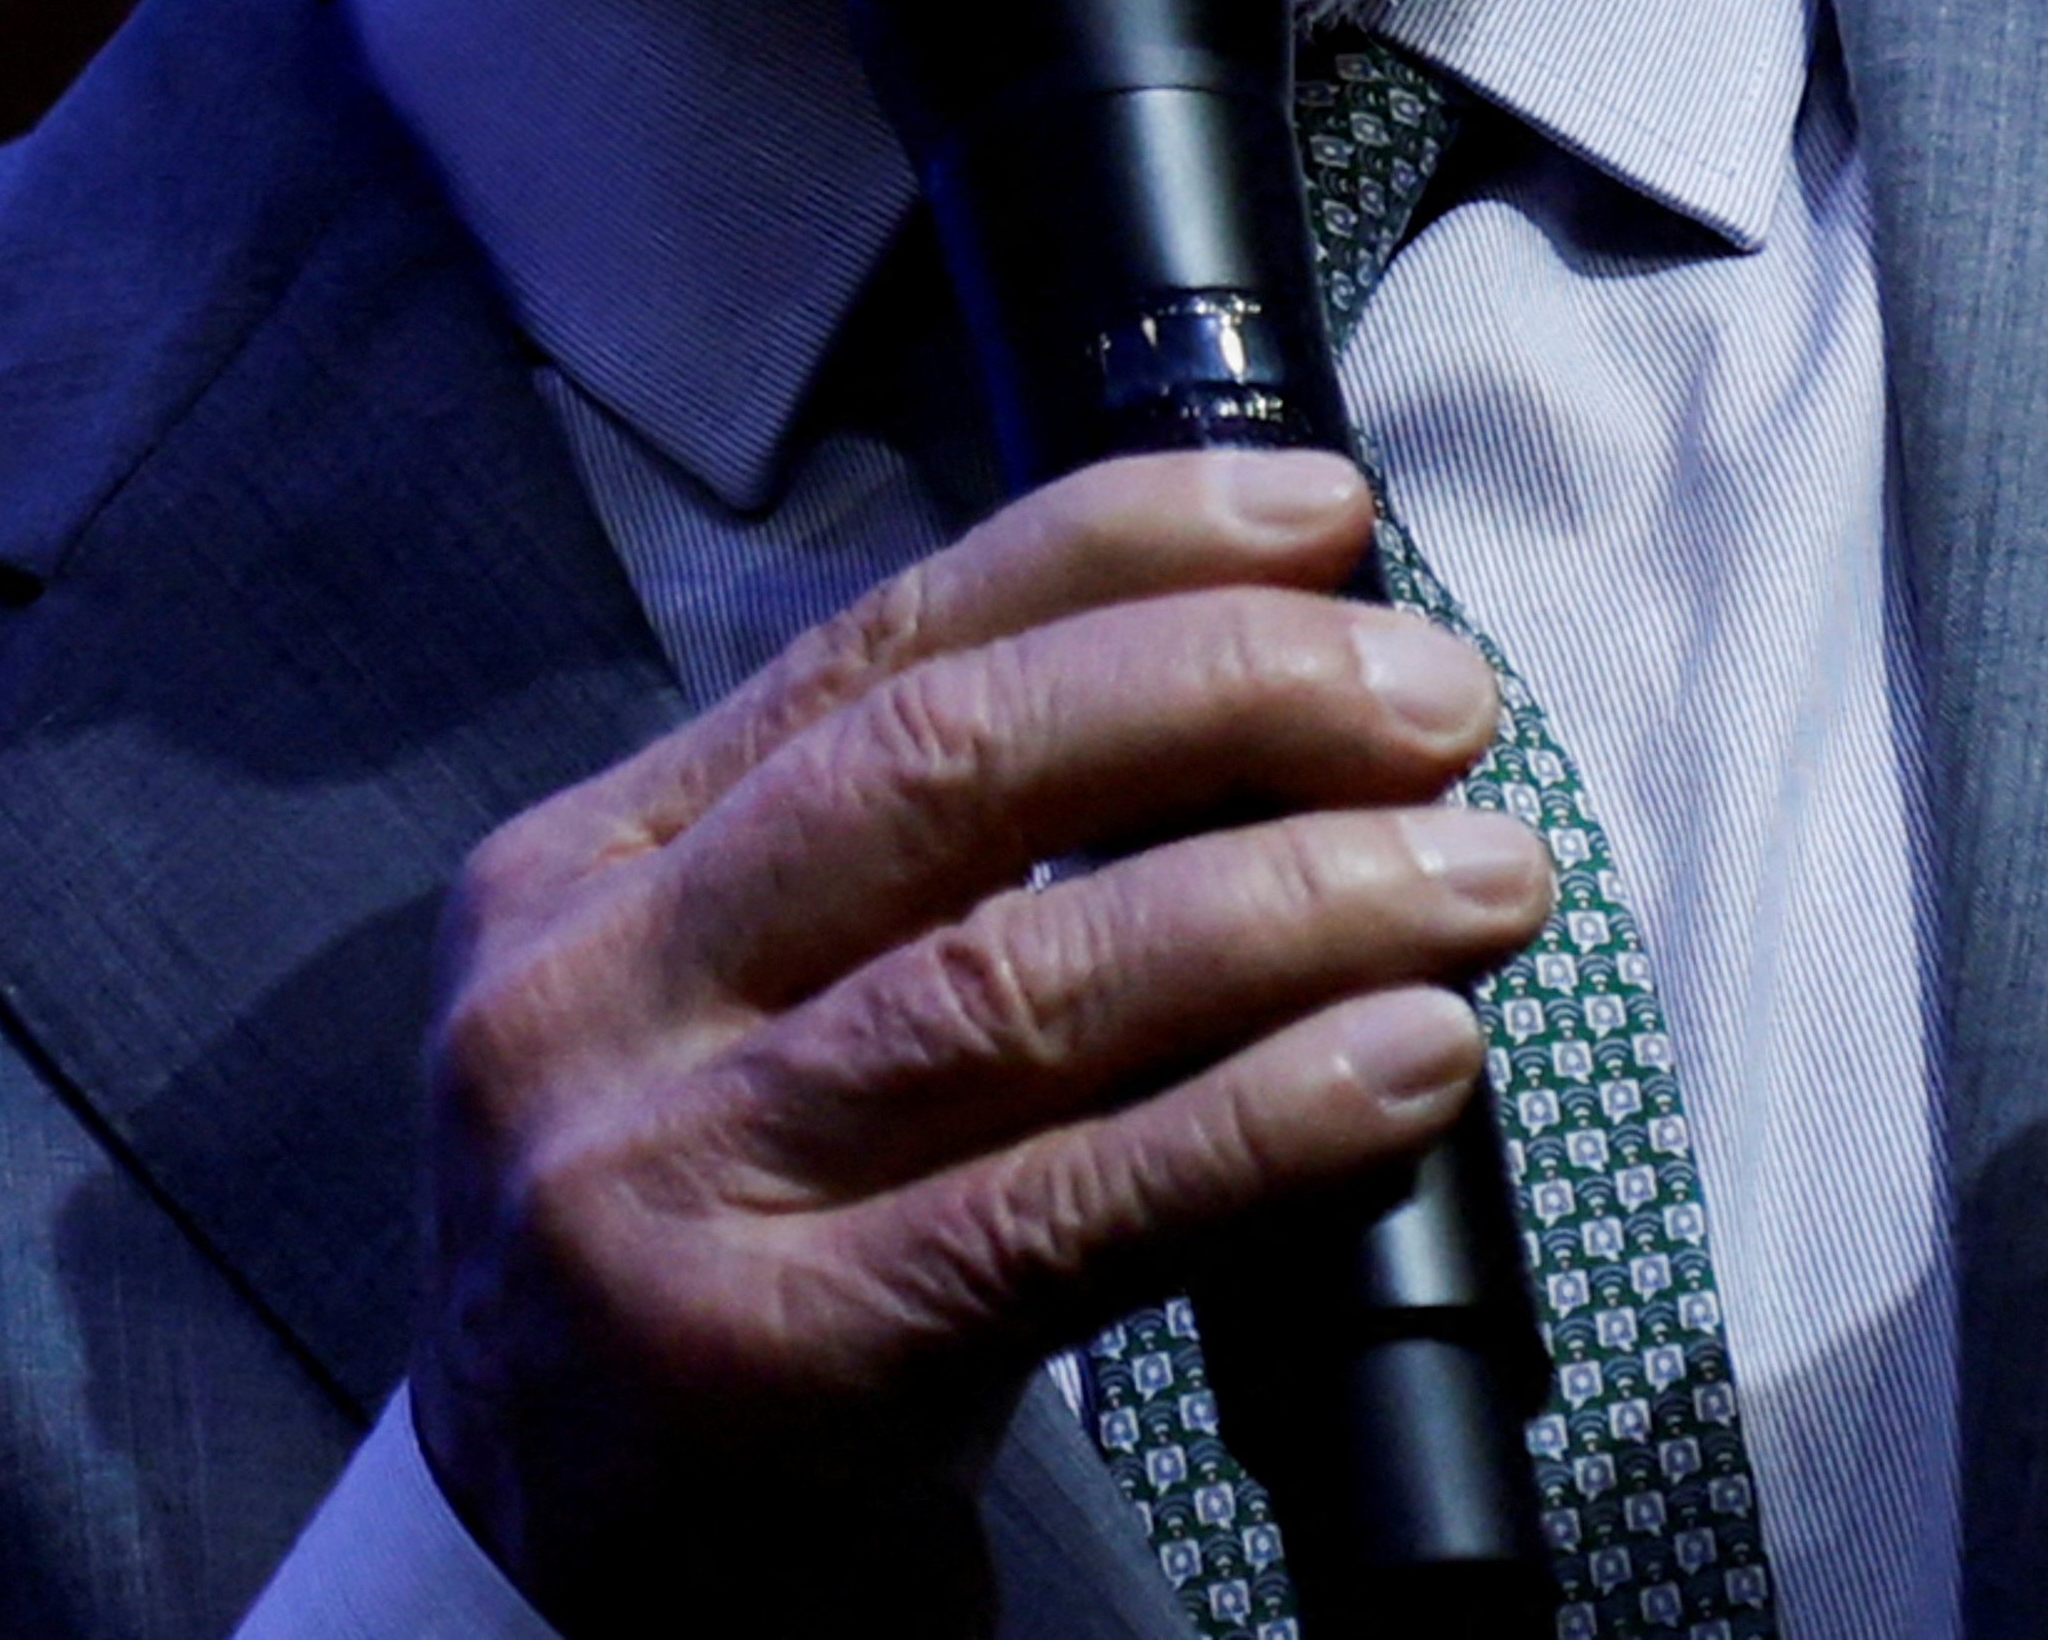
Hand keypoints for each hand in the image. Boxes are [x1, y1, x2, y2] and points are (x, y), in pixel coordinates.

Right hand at [410, 449, 1552, 1632]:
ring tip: (1478, 878)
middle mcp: (590, 1009)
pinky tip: (1405, 1063)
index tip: (1321, 514)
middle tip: (1437, 700)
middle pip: (949, 772)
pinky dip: (1262, 1119)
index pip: (881, 649)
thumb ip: (912, 863)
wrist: (569, 1598)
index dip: (1120, 551)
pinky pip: (1062, 1208)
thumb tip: (1258, 684)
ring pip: (1018, 977)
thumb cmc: (713, 1272)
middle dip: (1229, 695)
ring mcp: (659, 1191)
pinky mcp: (766, 1370)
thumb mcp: (732, 1021)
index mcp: (585, 880)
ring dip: (1295, 902)